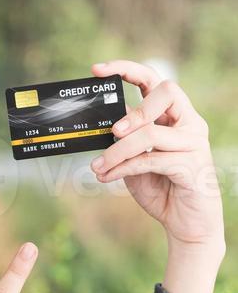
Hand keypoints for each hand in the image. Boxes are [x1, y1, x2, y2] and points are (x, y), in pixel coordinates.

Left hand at [90, 60, 225, 253]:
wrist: (185, 223)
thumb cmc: (161, 187)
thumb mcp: (135, 157)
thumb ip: (124, 138)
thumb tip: (101, 121)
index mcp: (174, 115)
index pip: (154, 80)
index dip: (127, 69)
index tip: (98, 70)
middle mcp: (189, 123)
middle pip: (167, 92)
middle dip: (136, 109)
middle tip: (113, 130)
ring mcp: (195, 143)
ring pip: (151, 132)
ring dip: (117, 150)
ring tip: (98, 166)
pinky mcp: (192, 166)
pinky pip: (151, 159)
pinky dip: (123, 168)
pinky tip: (106, 176)